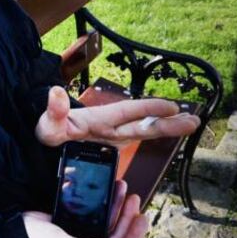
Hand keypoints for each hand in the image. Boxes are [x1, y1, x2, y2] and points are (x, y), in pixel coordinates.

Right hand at [22, 181, 147, 237]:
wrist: (19, 230)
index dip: (134, 237)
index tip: (141, 218)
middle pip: (119, 237)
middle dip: (128, 218)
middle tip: (133, 198)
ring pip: (111, 226)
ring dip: (119, 209)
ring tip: (123, 191)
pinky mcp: (80, 229)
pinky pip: (100, 219)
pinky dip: (107, 206)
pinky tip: (109, 193)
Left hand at [35, 86, 200, 147]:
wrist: (41, 138)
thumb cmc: (45, 129)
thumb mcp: (47, 124)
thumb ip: (53, 111)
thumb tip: (54, 92)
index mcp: (99, 118)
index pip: (128, 112)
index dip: (149, 109)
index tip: (171, 107)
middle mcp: (110, 125)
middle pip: (143, 123)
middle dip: (167, 122)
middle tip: (194, 120)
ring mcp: (111, 135)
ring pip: (143, 131)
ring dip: (166, 129)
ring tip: (192, 125)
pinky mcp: (108, 145)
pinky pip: (133, 140)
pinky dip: (151, 138)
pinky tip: (165, 139)